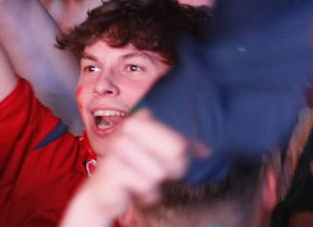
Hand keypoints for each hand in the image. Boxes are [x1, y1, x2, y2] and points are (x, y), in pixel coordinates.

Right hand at [62, 110, 189, 222]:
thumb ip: (185, 149)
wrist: (104, 193)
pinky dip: (145, 194)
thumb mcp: (162, 156)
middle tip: (155, 174)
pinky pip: (146, 185)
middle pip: (175, 153)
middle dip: (170, 171)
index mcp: (143, 117)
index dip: (179, 159)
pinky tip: (133, 191)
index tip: (165, 162)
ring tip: (140, 181)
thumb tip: (208, 152)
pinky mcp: (112, 167)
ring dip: (154, 184)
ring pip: (159, 172)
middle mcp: (129, 126)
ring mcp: (118, 145)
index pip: (181, 144)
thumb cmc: (136, 170)